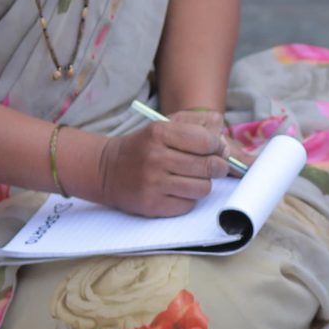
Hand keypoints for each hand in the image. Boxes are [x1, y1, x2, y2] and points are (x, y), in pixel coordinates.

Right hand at [90, 115, 230, 215]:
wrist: (106, 170)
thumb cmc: (143, 146)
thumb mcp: (164, 125)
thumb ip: (195, 123)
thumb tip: (222, 133)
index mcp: (159, 132)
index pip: (206, 141)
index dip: (217, 147)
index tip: (216, 149)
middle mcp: (155, 157)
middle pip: (208, 166)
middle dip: (218, 167)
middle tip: (215, 166)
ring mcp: (153, 183)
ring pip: (202, 188)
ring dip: (204, 184)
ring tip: (194, 178)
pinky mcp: (152, 205)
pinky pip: (188, 205)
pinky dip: (189, 199)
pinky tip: (179, 190)